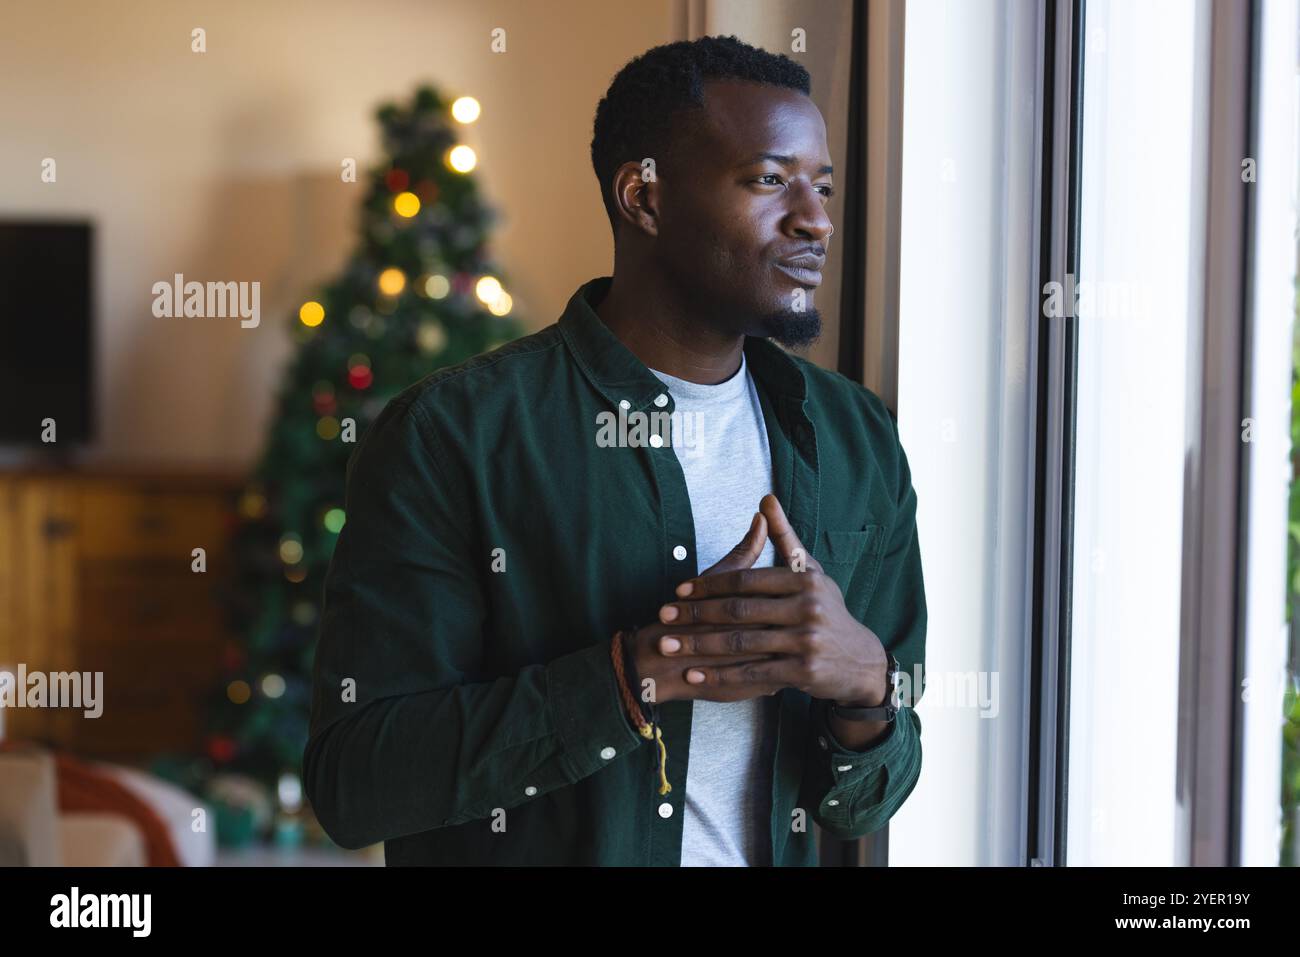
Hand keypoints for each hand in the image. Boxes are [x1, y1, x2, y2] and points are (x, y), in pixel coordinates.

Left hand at [653, 494, 888, 705]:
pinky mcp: (804, 671)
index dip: (709, 585)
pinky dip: (720, 677)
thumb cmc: (826, 610)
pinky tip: (694, 677)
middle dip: (695, 615)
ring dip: (699, 647)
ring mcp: (806, 641)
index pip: (745, 579)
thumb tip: (765, 499)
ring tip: (668, 647)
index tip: (678, 591)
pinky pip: (753, 673)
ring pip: (741, 643)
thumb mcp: (809, 572)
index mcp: (804, 580)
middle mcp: (807, 608)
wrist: (860, 661)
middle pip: (738, 610)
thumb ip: (784, 538)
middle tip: (663, 617)